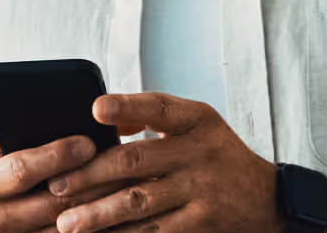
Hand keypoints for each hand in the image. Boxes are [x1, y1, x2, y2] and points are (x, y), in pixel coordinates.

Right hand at [0, 127, 132, 232]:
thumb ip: (13, 130)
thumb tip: (56, 109)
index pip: (21, 168)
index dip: (56, 155)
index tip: (88, 143)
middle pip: (51, 204)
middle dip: (90, 183)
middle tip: (122, 166)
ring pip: (67, 230)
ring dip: (101, 211)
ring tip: (130, 189)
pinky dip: (99, 229)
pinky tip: (118, 215)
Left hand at [47, 92, 284, 232]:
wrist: (270, 200)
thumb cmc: (218, 152)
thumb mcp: (197, 122)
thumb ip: (152, 116)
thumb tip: (104, 115)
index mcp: (194, 120)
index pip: (157, 108)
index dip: (126, 107)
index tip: (94, 109)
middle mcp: (198, 153)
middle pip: (136, 162)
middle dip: (92, 175)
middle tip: (57, 186)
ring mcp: (200, 192)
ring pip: (140, 204)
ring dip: (100, 215)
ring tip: (67, 223)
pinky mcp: (201, 224)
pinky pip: (156, 232)